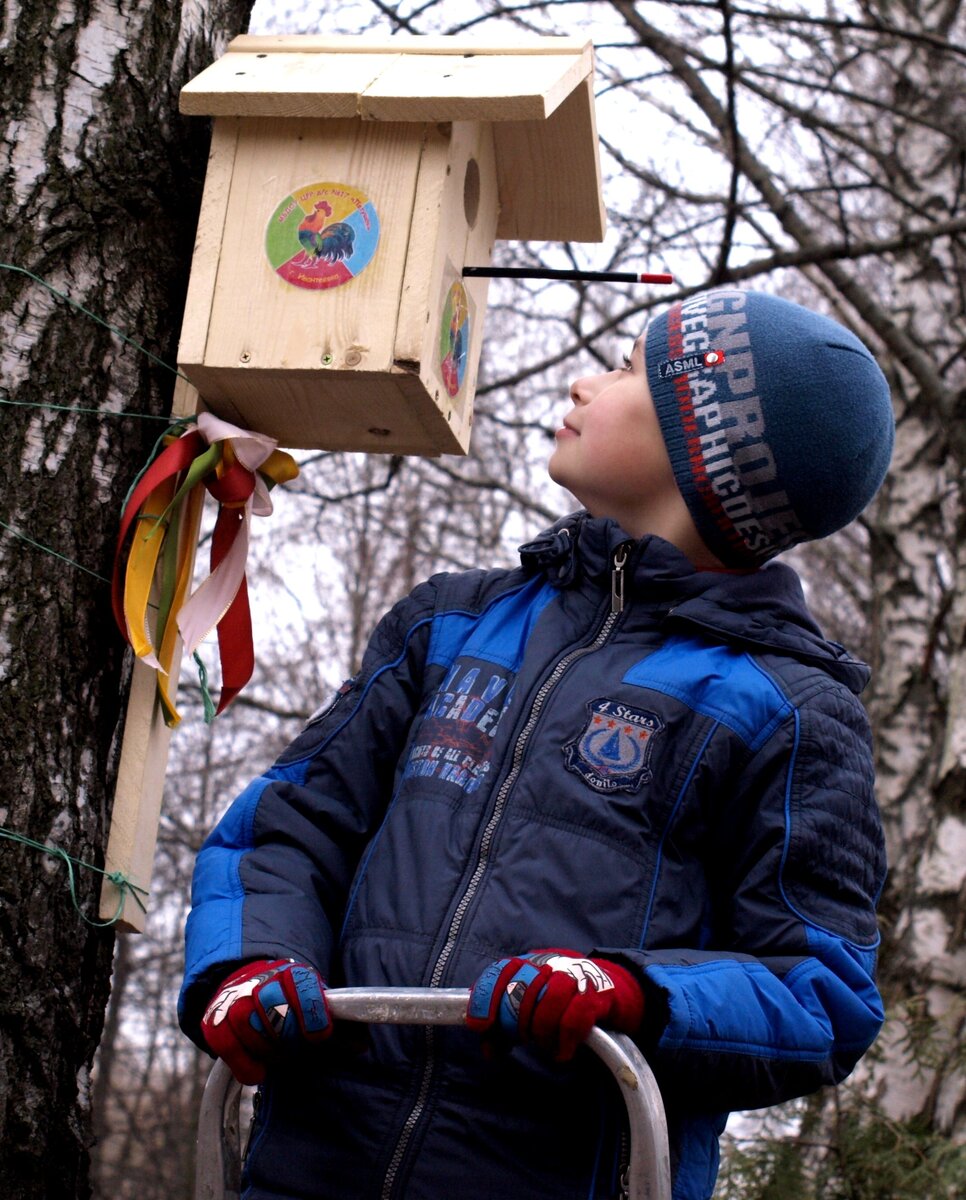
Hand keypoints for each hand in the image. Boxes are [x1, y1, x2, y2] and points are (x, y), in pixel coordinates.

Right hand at [201, 958, 331, 1083]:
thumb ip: (340, 1027)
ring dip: (268, 1050)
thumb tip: (360, 1045)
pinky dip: (245, 1065)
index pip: (304, 988)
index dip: (314, 1016)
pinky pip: (226, 1045)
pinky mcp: (214, 1021)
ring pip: (249, 1024)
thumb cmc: (292, 1007)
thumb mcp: (317, 1010)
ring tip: (277, 1055)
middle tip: (296, 1048)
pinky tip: (259, 1070)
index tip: (319, 1035)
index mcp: (292, 973)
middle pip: (277, 1010)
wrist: (249, 990)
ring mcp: (234, 998)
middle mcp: (261, 979)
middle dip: (291, 1038)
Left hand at [466, 950, 643, 1061]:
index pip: (502, 970)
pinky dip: (565, 1040)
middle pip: (522, 990)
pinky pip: (574, 1019)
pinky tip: (564, 1051)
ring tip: (546, 1045)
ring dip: (542, 1032)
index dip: (486, 996)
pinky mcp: (597, 994)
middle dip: (516, 1023)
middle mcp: (551, 964)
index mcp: (532, 962)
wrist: (618, 991)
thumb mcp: (536, 1008)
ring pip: (548, 1003)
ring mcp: (575, 976)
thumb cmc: (569, 1002)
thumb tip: (489, 1048)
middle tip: (524, 1040)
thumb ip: (509, 1025)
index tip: (480, 1025)